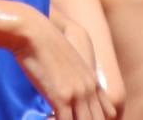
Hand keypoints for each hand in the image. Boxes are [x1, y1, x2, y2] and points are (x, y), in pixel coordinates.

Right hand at [11, 5, 116, 119]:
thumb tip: (63, 91)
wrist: (33, 32)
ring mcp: (78, 94)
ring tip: (53, 118)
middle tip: (64, 117)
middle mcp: (90, 89)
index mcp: (93, 81)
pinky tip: (45, 119)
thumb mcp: (66, 62)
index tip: (78, 116)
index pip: (108, 112)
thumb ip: (72, 78)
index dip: (96, 119)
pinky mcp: (62, 98)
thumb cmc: (44, 45)